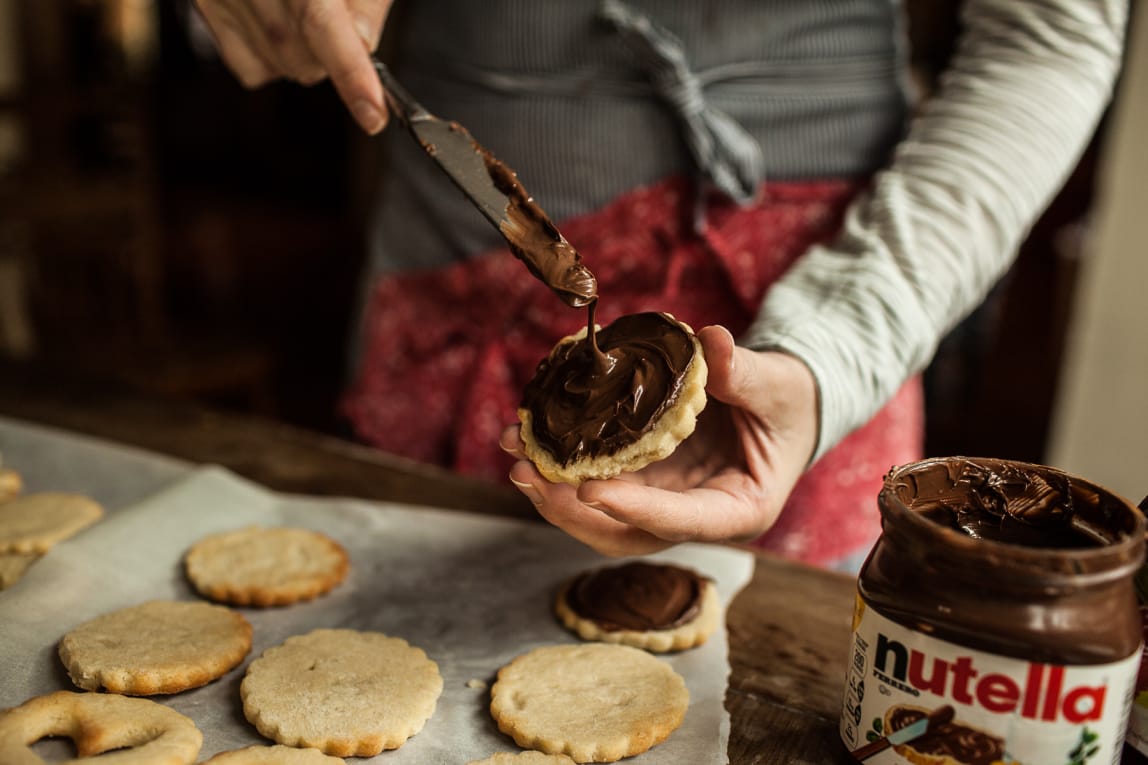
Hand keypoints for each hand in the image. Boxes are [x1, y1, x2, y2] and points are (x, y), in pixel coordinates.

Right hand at [194, 0, 393, 132]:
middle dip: (334, 56)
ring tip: (305, 9)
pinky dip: (274, 59)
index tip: (373, 115)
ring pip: (282, 68)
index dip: (352, 75)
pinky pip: (251, 69)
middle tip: (341, 19)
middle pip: (306, 60)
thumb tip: (364, 47)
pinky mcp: (206, 8)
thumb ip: (367, 0)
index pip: (323, 27)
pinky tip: (278, 23)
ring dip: (306, 56)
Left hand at [500, 325, 819, 556]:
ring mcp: (664, 502)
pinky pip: (597, 480)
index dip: (636, 508)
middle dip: (572, 511)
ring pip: (602, 516)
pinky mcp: (643, 480)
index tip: (590, 490)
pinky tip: (531, 436)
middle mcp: (694, 517)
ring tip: (516, 454)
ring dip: (554, 492)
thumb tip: (712, 343)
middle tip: (527, 472)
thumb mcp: (779, 386)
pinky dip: (562, 463)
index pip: (683, 522)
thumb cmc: (789, 402)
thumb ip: (747, 373)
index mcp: (738, 510)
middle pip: (626, 533)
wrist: (783, 407)